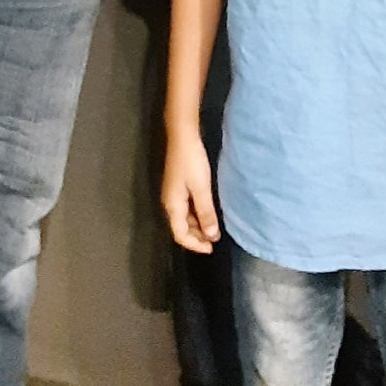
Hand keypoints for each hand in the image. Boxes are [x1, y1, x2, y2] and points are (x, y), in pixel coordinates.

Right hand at [162, 127, 219, 252]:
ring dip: (198, 226)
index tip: (211, 249)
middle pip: (181, 228)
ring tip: (214, 229)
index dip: (195, 245)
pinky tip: (208, 212)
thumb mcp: (201, 188)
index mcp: (172, 206)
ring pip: (184, 218)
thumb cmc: (191, 162)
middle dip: (197, 237)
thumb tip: (210, 236)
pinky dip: (197, 215)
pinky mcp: (178, 186)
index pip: (180, 235)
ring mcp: (173, 194)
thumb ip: (205, 212)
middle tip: (215, 240)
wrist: (183, 137)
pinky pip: (186, 208)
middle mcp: (170, 203)